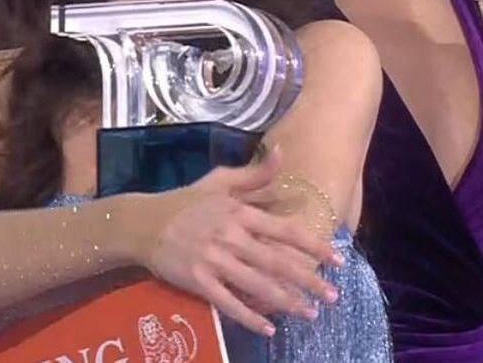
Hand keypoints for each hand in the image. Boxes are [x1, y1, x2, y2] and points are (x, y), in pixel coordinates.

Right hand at [141, 146, 342, 336]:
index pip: (285, 231)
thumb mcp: (220, 182)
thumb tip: (283, 152)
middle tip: (333, 296)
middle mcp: (231, 237)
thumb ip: (254, 174)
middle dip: (309, 281)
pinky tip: (268, 329)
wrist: (143, 223)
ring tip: (309, 314)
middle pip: (278, 262)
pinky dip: (249, 318)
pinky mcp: (198, 281)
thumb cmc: (185, 202)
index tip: (338, 260)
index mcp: (239, 213)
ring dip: (287, 302)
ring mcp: (214, 261)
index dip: (314, 246)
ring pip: (257, 286)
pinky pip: (228, 303)